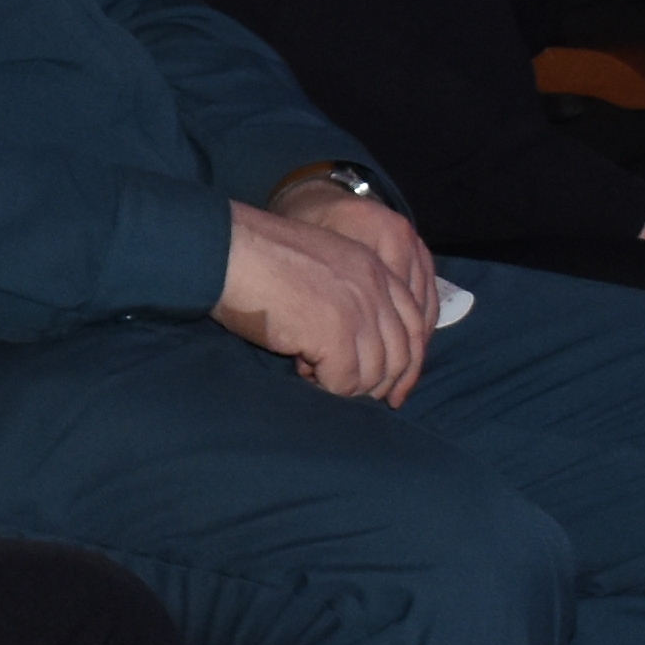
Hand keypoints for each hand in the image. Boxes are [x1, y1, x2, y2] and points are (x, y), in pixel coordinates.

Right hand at [218, 186, 432, 404]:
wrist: (229, 251)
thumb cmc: (259, 259)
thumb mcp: (321, 264)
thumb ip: (349, 293)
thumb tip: (356, 343)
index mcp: (375, 268)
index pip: (415, 323)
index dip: (406, 362)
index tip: (390, 388)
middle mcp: (376, 288)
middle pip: (402, 354)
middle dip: (380, 384)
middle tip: (350, 393)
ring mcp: (358, 311)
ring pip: (375, 374)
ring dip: (346, 384)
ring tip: (314, 370)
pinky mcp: (335, 334)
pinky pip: (345, 383)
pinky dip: (326, 387)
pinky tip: (303, 369)